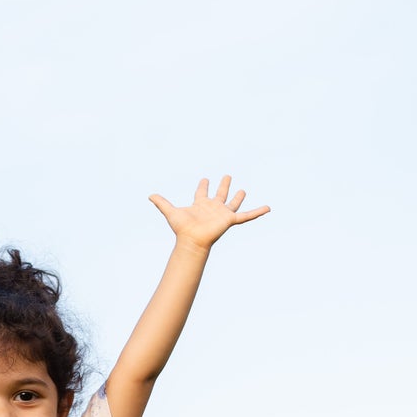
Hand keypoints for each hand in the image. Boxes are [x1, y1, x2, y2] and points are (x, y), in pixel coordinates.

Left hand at [148, 176, 268, 249]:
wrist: (192, 240)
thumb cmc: (181, 228)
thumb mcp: (170, 211)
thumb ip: (161, 203)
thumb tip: (149, 195)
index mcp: (200, 204)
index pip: (202, 192)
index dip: (203, 186)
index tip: (205, 179)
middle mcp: (212, 208)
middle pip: (220, 194)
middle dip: (223, 185)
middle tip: (227, 175)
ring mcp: (222, 214)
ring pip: (232, 203)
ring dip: (237, 197)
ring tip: (243, 190)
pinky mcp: (230, 219)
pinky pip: (247, 216)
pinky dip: (257, 212)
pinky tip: (268, 208)